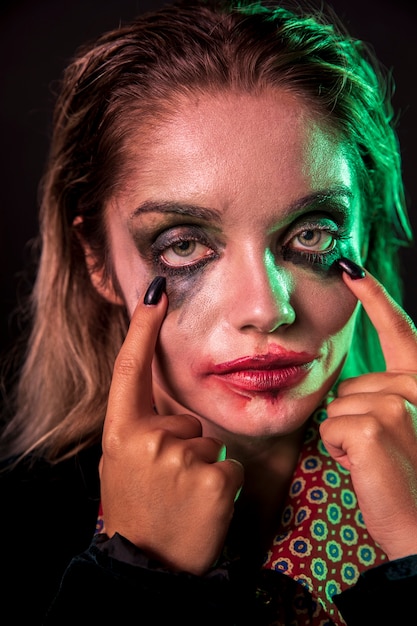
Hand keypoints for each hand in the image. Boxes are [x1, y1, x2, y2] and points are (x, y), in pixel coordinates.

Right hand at [99, 281, 243, 574]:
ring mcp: (180, 459)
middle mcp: (147, 439)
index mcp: (121, 432)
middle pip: (187, 419)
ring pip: (209, 443)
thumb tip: (162, 402)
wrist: (149, 564)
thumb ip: (140, 427)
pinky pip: (228, 465)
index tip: (155, 293)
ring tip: (183, 497)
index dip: (142, 329)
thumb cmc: (137, 508)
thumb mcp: (122, 463)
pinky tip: (203, 506)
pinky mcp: (214, 479)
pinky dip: (221, 485)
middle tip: (167, 481)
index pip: (131, 369)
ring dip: (202, 467)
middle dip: (185, 446)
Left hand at [320, 268, 416, 559]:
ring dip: (346, 435)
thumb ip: (388, 398)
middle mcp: (416, 388)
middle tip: (385, 451)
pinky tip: (367, 468)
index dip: (375, 297)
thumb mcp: (407, 429)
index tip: (353, 268)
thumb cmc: (411, 480)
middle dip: (355, 418)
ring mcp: (397, 405)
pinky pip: (330, 427)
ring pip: (336, 405)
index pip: (399, 330)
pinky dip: (340, 452)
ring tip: (378, 460)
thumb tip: (353, 387)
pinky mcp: (372, 426)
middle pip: (351, 384)